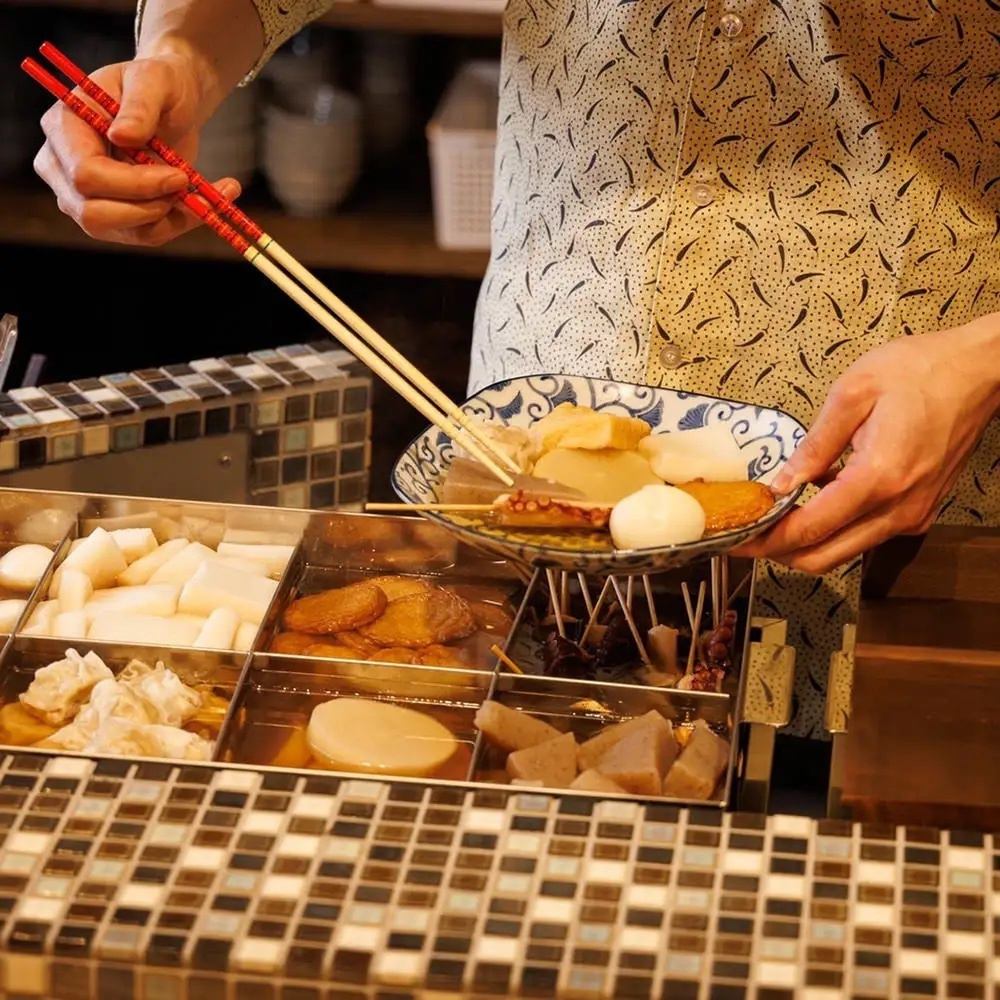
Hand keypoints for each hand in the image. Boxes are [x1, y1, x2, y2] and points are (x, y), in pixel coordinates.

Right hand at [34, 54, 240, 245]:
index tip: (179, 175)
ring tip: (211, 193)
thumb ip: (139, 105)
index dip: (133, 184)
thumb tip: (123, 136)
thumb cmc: (157, 84)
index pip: (86, 175)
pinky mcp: (117, 219)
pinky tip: (211, 202)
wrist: (170, 103)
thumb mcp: (153, 79)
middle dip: (150, 208)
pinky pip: (149, 234)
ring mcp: (86, 200)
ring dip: (174, 218)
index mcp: (64, 129)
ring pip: (127, 232)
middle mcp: (64, 170)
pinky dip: (183, 223)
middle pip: (95, 214)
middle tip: (189, 186)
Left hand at [738, 318, 999, 573]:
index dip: (766, 540)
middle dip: (779, 552)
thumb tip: (780, 484)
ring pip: (845, 552)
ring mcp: (913, 514)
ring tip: (773, 518)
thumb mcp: (853, 393)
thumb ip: (814, 445)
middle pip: (824, 556)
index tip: (736, 539)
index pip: (810, 529)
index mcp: (878, 477)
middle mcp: (899, 508)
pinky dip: (835, 529)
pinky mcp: (920, 512)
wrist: (980, 372)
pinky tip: (815, 499)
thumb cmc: (920, 371)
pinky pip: (867, 535)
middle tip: (746, 535)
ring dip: (805, 543)